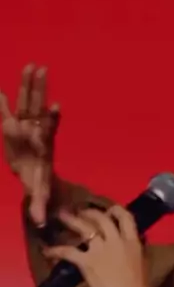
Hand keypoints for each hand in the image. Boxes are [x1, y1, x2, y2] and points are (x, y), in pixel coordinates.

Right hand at [0, 65, 59, 226]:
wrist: (32, 176)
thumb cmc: (38, 183)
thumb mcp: (38, 194)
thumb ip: (39, 205)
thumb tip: (40, 221)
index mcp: (44, 146)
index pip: (50, 129)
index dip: (53, 119)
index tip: (56, 106)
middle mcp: (36, 132)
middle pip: (38, 107)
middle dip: (39, 90)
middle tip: (42, 70)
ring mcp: (25, 126)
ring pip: (27, 103)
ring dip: (28, 85)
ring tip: (32, 65)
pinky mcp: (12, 126)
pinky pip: (7, 110)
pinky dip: (2, 100)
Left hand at [42, 205, 163, 286]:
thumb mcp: (141, 264)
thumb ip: (133, 252)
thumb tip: (129, 248)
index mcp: (132, 241)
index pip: (125, 216)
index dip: (115, 210)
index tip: (108, 210)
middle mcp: (116, 240)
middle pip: (101, 217)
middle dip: (89, 212)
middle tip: (80, 212)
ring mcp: (100, 250)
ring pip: (83, 227)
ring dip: (70, 220)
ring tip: (61, 215)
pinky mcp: (87, 262)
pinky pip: (68, 251)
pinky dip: (55, 250)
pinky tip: (47, 251)